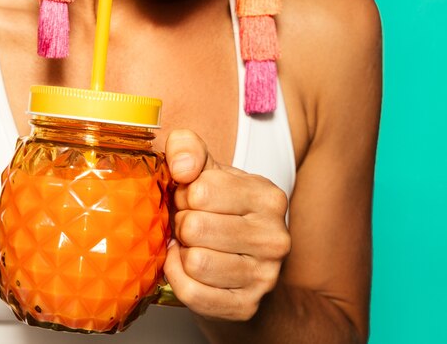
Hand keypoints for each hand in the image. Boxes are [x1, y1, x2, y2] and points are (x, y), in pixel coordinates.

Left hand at [163, 129, 290, 320]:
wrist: (237, 261)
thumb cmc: (216, 209)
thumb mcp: (206, 168)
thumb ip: (188, 148)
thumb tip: (181, 167)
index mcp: (269, 197)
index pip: (201, 190)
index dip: (185, 193)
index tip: (193, 199)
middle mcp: (275, 237)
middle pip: (195, 227)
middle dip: (182, 223)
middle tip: (190, 223)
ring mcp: (265, 276)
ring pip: (195, 263)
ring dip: (182, 252)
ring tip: (192, 244)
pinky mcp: (247, 306)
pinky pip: (193, 293)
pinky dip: (178, 278)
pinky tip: (186, 267)